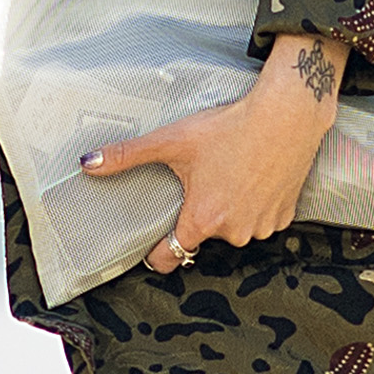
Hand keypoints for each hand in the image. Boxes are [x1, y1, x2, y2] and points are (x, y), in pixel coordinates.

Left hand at [85, 37, 344, 272]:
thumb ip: (128, 156)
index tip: (152, 246)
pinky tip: (254, 178)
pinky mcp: (284, 216)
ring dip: (229, 211)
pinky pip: (261, 219)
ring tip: (230, 176)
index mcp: (202, 219)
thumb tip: (88, 164)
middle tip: (203, 181)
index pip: (171, 257)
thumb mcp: (173, 141)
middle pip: (204, 234)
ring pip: (234, 228)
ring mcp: (262, 227)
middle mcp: (233, 232)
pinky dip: (255, 205)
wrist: (286, 115)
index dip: (157, 253)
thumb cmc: (229, 127)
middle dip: (200, 214)